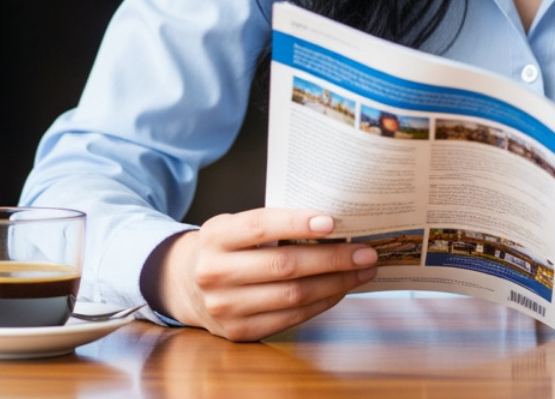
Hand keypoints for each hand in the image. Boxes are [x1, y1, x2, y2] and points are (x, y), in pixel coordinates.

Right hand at [153, 208, 377, 340]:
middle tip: (366, 251)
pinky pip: (290, 318)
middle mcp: (215, 273)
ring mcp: (225, 307)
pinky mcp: (238, 332)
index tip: (333, 222)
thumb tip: (334, 224)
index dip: (298, 223)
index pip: (261, 226)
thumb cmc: (228, 247)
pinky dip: (321, 303)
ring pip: (293, 295)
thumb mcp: (238, 225)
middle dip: (333, 258)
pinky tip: (340, 289)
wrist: (188, 284)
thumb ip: (274, 224)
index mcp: (216, 236)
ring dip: (336, 283)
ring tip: (362, 270)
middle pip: (285, 266)